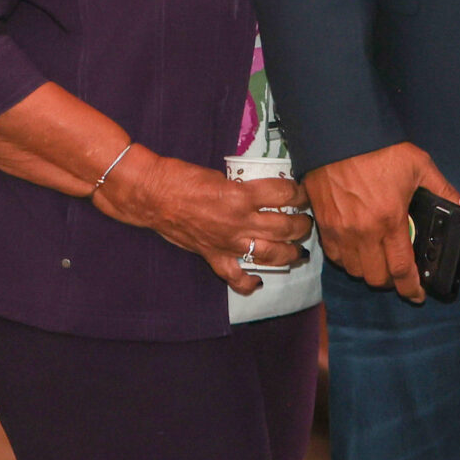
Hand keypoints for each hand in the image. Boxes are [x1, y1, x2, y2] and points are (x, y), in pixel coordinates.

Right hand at [94, 149, 315, 294]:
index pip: (283, 193)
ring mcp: (229, 242)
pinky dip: (249, 283)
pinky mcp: (214, 256)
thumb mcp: (220, 175)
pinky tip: (259, 282)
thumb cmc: (183, 177)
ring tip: (298, 250)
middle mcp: (241, 221)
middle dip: (302, 224)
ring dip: (290, 253)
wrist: (153, 195)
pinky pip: (236, 276)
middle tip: (306, 222)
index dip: (298, 192)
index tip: (302, 192)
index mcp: (243, 194)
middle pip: (285, 226)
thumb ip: (242, 188)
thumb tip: (261, 194)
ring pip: (271, 253)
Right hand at [304, 144, 459, 304]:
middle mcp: (363, 232)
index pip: (402, 270)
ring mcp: (340, 230)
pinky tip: (356, 248)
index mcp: (390, 220)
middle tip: (399, 272)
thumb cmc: (380, 150)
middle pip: (376, 278)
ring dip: (368, 271)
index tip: (417, 296)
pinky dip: (347, 259)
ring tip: (378, 259)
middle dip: (390, 282)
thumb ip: (444, 190)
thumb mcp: (419, 165)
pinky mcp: (323, 223)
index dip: (411, 289)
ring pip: (354, 270)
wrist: (339, 134)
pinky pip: (335, 256)